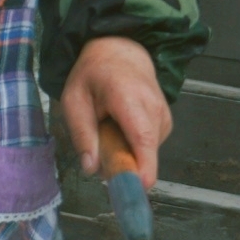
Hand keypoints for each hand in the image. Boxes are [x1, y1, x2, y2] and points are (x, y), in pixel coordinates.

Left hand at [61, 37, 172, 187]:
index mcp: (128, 97)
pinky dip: (133, 148)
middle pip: (145, 152)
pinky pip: (148, 148)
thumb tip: (91, 168)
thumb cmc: (93, 76)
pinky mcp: (165, 124)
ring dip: (126, 154)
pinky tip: (122, 131)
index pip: (142, 138)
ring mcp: (164, 115)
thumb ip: (82, 135)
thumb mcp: (74, 100)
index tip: (138, 188)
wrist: (120, 51)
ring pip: (146, 153)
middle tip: (100, 151)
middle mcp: (153, 106)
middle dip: (123, 164)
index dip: (143, 167)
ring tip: (110, 131)